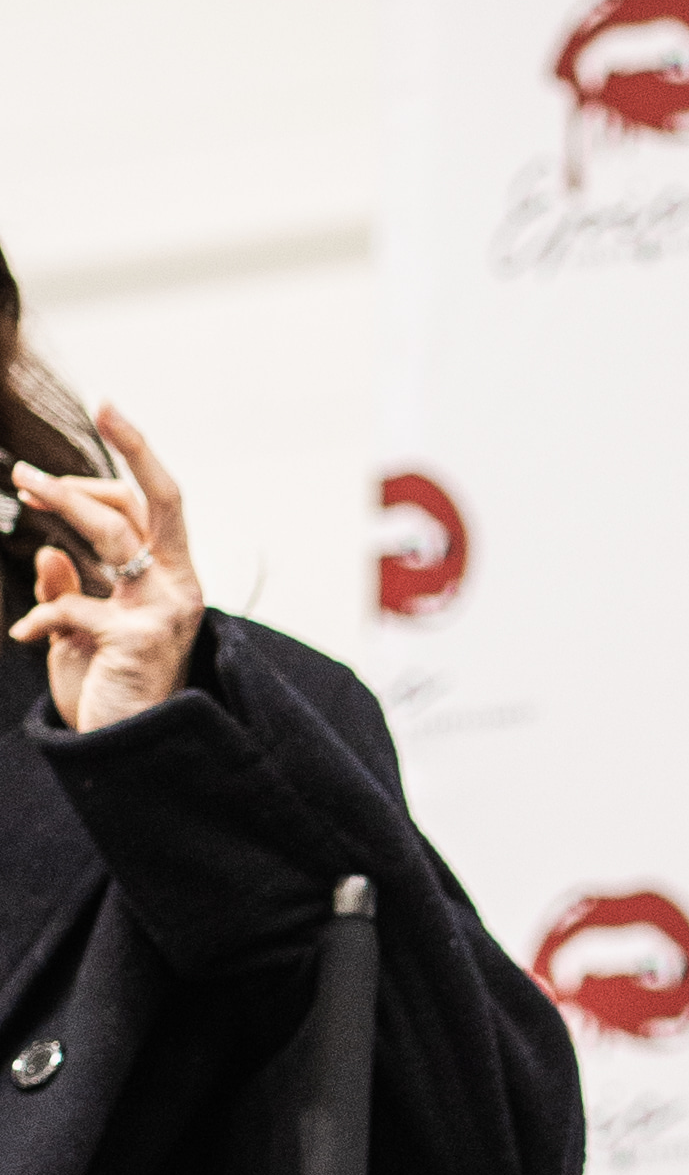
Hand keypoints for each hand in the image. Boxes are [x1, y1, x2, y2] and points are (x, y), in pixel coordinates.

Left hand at [8, 410, 205, 731]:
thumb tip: (48, 554)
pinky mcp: (140, 639)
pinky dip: (44, 614)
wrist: (127, 754)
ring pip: (118, 532)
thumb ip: (71, 591)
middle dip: (129, 449)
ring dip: (66, 501)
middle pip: (161, 499)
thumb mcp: (81, 636)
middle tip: (85, 420)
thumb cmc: (109, 695)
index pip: (152, 506)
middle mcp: (179, 587)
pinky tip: (22, 633)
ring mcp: (164, 611)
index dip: (117, 466)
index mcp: (171, 579)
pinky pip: (77, 605)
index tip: (80, 433)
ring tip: (22, 486)